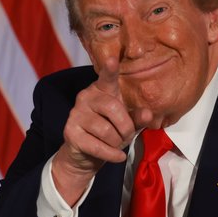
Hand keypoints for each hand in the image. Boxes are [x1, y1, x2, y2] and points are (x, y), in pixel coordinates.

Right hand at [51, 56, 150, 204]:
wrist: (86, 155)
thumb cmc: (110, 132)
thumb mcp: (127, 124)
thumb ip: (137, 118)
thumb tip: (147, 113)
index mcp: (101, 90)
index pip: (107, 78)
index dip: (109, 69)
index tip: (112, 59)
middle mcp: (85, 97)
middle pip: (114, 109)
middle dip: (126, 128)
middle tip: (127, 136)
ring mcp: (75, 114)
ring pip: (106, 130)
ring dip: (118, 143)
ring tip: (116, 145)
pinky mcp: (70, 132)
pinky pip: (98, 146)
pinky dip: (112, 155)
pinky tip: (117, 156)